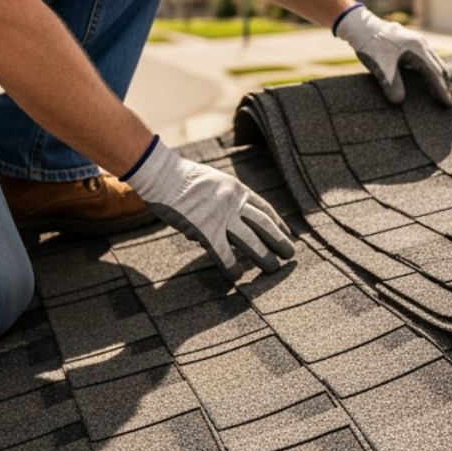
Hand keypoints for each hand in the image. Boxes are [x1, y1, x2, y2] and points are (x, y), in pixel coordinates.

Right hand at [125, 138, 294, 280]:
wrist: (161, 174)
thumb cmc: (180, 179)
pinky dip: (231, 266)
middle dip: (279, 241)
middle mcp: (234, 202)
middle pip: (264, 225)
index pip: (265, 209)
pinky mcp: (205, 229)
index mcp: (237, 189)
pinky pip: (223, 253)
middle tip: (290, 255)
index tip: (287, 234)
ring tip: (273, 269)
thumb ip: (223, 203)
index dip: (278, 223)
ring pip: (250, 240)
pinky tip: (237, 276)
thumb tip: (223, 228)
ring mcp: (221, 216)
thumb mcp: (212, 183)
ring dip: (264, 256)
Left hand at [335, 5, 451, 105]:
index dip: (441, 90)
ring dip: (437, 78)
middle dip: (443, 85)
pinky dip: (429, 71)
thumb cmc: (370, 46)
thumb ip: (391, 85)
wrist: (360, 26)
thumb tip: (399, 102)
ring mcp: (417, 42)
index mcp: (418, 50)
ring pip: (433, 62)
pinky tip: (424, 80)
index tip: (447, 104)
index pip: (435, 73)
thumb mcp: (380, 69)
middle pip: (439, 67)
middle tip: (445, 102)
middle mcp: (421, 44)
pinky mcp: (410, 43)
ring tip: (437, 93)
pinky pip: (426, 59)